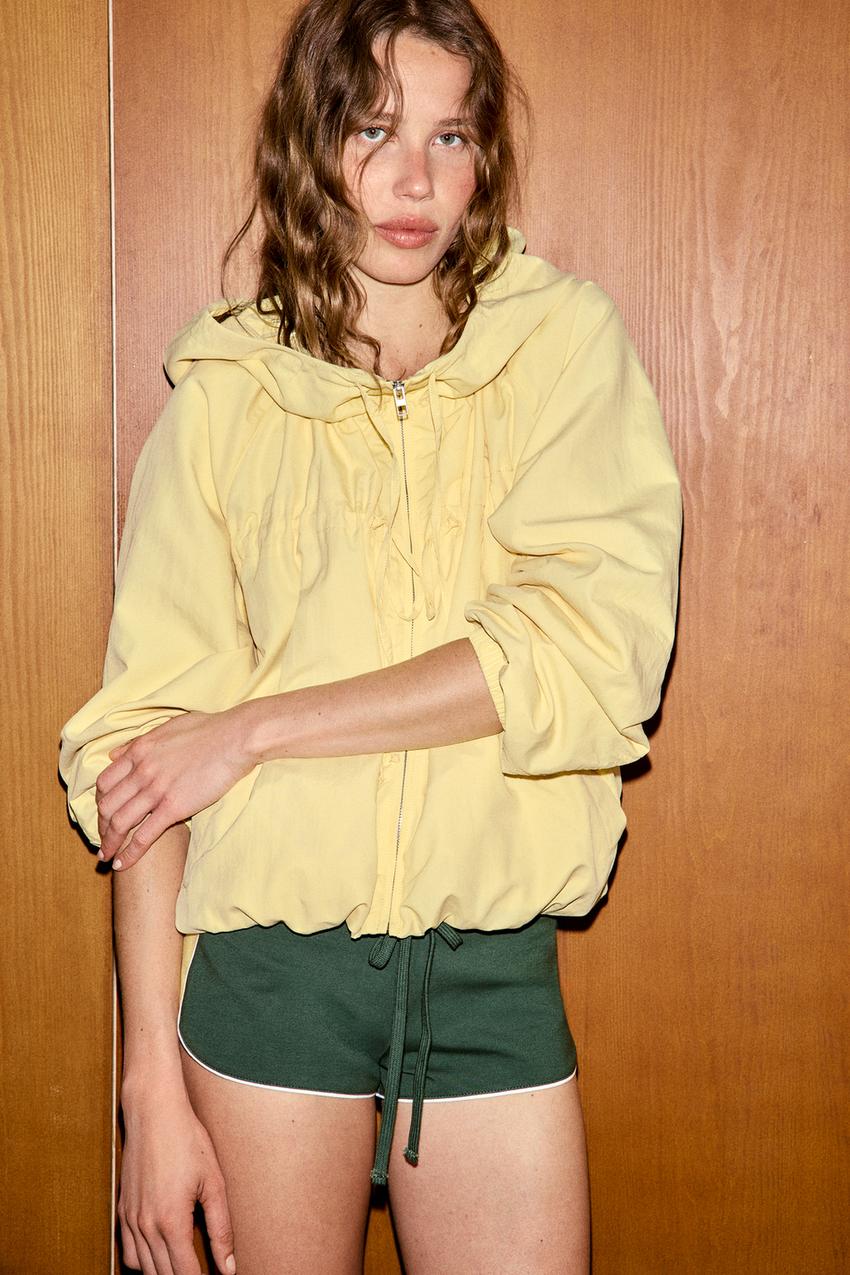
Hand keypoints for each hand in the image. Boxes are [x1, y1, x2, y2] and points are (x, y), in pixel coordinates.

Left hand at [96, 707, 254, 869]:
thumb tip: (114, 754)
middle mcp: (142, 770)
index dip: (100, 801)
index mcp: (140, 751)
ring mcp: (156, 790)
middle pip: (107, 805)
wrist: (236, 738)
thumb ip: (138, 742)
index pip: (105, 781)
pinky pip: (144, 835)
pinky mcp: (174, 807)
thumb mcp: (167, 728)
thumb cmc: (210, 730)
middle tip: (103, 839)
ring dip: (110, 842)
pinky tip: (122, 864)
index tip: (103, 813)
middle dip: (101, 826)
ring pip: (120, 822)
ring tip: (107, 856)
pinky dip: (129, 853)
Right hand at [119, 1084, 235, 1274]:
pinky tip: (158, 1257)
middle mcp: (146, 1226)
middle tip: (200, 1274)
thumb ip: (221, 1228)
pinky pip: (127, 1252)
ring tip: (181, 1270)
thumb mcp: (214, 1182)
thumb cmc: (187, 1140)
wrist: (153, 1111)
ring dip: (162, 1274)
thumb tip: (229, 1267)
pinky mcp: (122, 1209)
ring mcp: (130, 1219)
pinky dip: (142, 1263)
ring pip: (143, 1269)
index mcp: (171, 1222)